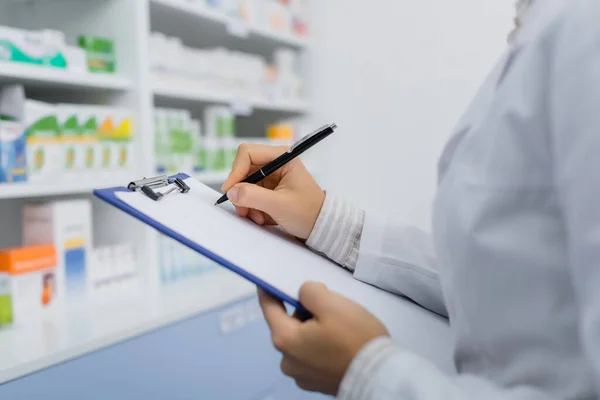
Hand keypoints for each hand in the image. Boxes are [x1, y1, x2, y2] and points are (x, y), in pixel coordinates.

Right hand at [222, 143, 324, 239]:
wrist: (322, 225)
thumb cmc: (308, 212)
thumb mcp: (279, 205)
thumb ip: (253, 196)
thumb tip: (231, 192)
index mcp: (282, 157)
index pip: (247, 153)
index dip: (236, 171)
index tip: (230, 191)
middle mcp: (275, 163)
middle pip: (243, 170)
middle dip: (241, 191)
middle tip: (244, 210)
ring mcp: (271, 176)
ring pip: (244, 184)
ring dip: (246, 203)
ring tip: (258, 217)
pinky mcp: (269, 189)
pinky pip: (250, 194)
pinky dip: (252, 207)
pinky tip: (263, 218)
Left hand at [258, 283, 389, 394]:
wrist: (380, 376)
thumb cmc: (354, 337)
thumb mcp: (331, 303)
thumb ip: (309, 291)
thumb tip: (304, 295)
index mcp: (285, 339)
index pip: (269, 307)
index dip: (269, 290)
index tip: (268, 279)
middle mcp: (287, 361)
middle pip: (288, 324)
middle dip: (303, 311)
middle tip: (328, 305)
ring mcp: (301, 376)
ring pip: (301, 340)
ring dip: (313, 330)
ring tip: (338, 327)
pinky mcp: (317, 383)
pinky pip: (312, 356)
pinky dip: (320, 347)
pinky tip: (340, 345)